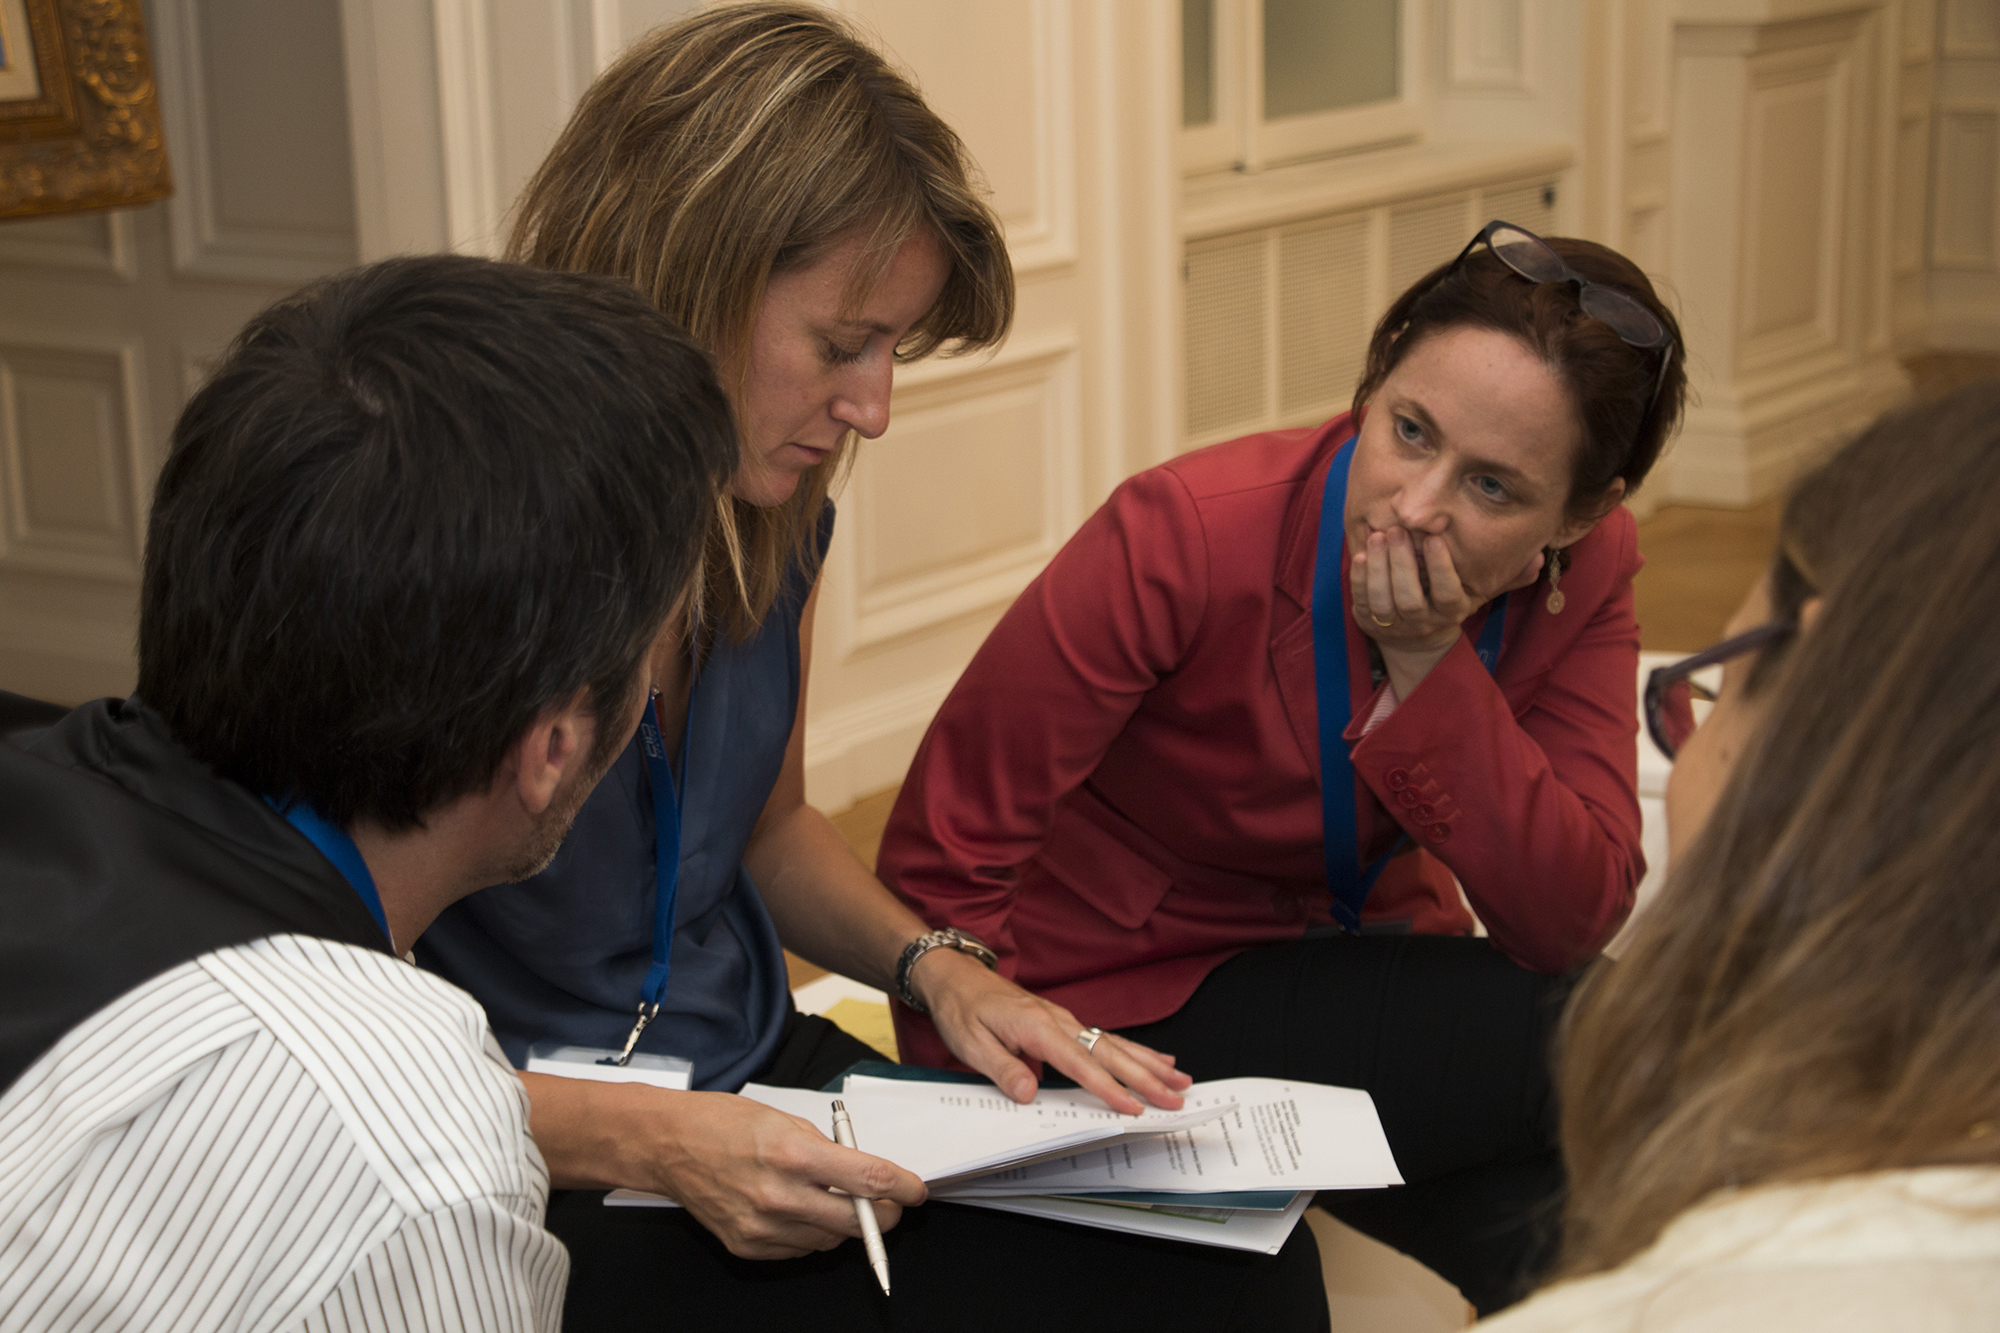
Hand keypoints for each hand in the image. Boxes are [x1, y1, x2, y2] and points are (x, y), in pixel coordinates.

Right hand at [524, 1076, 925, 1259]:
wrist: (668, 1145)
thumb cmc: (723, 1122)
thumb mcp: (785, 1120)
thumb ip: (828, 1150)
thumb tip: (865, 1174)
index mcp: (792, 1154)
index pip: (867, 1179)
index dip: (902, 1188)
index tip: (917, 1191)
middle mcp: (778, 1195)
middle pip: (856, 1221)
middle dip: (884, 1214)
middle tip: (892, 1204)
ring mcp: (761, 1226)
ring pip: (830, 1240)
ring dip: (847, 1225)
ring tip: (840, 1201)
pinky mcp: (747, 1245)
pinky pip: (799, 1250)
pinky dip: (813, 1235)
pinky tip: (805, 1212)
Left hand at [908, 947, 1192, 1114]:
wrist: (957, 977)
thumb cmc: (962, 1009)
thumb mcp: (970, 1043)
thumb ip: (1002, 1069)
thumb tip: (1029, 1094)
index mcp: (1037, 1027)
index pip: (1080, 1063)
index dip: (1108, 1088)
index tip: (1133, 1106)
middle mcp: (1058, 1020)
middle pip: (1109, 1053)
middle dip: (1146, 1078)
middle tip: (1175, 1097)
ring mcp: (1065, 1019)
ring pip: (1115, 1044)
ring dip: (1149, 1063)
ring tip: (1181, 1078)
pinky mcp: (1065, 1022)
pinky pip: (1107, 1038)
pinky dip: (1135, 1051)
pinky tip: (1155, 1058)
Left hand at [1351, 528, 1542, 697]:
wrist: (1415, 639)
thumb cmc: (1448, 600)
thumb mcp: (1479, 589)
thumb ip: (1507, 574)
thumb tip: (1539, 557)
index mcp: (1451, 611)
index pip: (1447, 594)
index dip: (1440, 568)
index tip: (1435, 538)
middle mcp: (1422, 623)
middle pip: (1409, 598)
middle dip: (1402, 563)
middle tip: (1399, 530)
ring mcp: (1393, 625)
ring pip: (1382, 601)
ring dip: (1378, 568)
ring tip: (1378, 535)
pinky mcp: (1368, 622)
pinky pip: (1361, 602)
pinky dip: (1358, 579)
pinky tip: (1359, 554)